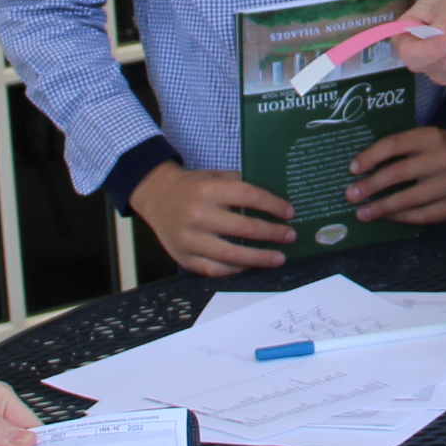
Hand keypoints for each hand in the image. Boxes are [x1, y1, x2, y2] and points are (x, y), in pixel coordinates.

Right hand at [128, 164, 295, 276]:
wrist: (155, 196)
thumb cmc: (191, 186)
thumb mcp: (214, 175)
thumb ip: (240, 184)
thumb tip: (274, 201)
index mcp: (208, 189)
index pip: (250, 196)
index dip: (273, 205)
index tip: (290, 212)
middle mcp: (198, 214)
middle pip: (245, 228)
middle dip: (273, 234)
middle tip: (290, 236)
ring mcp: (190, 239)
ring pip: (232, 255)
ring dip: (260, 258)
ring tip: (279, 258)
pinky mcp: (184, 257)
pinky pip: (215, 269)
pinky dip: (236, 269)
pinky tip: (250, 265)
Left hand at [345, 123, 445, 225]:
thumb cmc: (429, 149)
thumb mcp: (415, 139)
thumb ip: (393, 150)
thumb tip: (357, 170)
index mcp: (430, 136)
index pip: (394, 144)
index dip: (371, 156)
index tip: (352, 169)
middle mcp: (444, 158)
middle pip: (400, 172)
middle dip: (371, 185)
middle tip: (351, 195)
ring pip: (410, 199)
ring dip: (382, 208)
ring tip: (362, 213)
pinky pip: (422, 216)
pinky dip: (401, 218)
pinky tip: (387, 217)